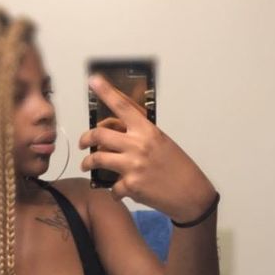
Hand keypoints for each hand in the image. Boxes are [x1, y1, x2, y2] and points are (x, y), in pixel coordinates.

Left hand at [79, 74, 216, 221]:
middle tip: (83, 143)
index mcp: (147, 130)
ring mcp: (132, 165)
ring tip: (87, 165)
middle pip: (99, 134)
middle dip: (85, 138)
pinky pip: (111, 186)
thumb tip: (116, 132)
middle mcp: (138, 145)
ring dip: (88, 163)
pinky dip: (113, 190)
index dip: (106, 91)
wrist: (191, 193)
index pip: (122, 106)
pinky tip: (118, 191)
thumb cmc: (177, 167)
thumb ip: (139, 135)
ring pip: (97, 159)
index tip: (93, 81)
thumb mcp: (161, 142)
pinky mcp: (130, 185)